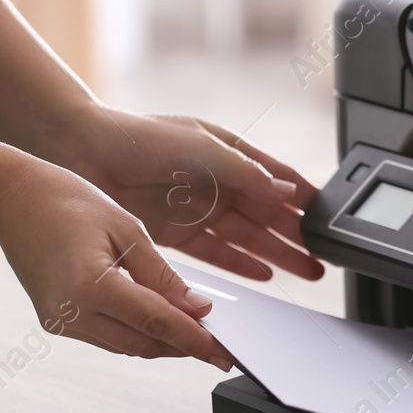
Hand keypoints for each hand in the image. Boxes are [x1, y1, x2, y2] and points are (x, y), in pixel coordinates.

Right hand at [0, 155, 235, 368]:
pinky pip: (105, 336)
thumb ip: (162, 275)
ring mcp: (58, 322)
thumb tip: (195, 308)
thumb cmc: (66, 200)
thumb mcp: (127, 229)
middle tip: (217, 346)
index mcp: (89, 287)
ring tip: (195, 334)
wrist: (12, 198)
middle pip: (142, 343)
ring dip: (160, 342)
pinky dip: (134, 332)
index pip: (156, 323)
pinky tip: (157, 322)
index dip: (194, 339)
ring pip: (124, 345)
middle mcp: (70, 313)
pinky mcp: (54, 321)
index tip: (222, 349)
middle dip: (182, 346)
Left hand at [55, 108, 323, 281]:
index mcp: (229, 152)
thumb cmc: (138, 138)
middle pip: (268, 214)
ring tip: (305, 273)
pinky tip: (263, 275)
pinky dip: (241, 264)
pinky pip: (217, 252)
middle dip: (297, 236)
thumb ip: (246, 173)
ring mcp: (197, 208)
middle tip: (323, 258)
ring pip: (248, 237)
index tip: (329, 219)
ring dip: (277, 254)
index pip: (278, 179)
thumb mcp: (201, 148)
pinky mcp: (176, 232)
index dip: (305, 199)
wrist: (83, 154)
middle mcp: (217, 181)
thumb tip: (287, 193)